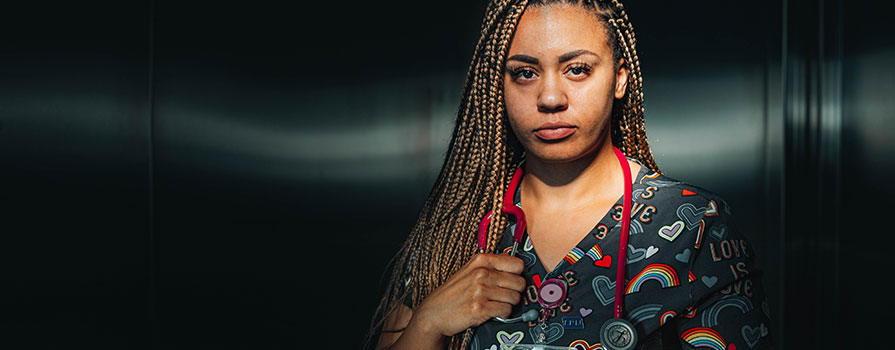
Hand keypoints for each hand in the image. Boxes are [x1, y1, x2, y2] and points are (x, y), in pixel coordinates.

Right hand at [408, 253, 526, 337]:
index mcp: (481, 260)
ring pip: (515, 298)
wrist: (434, 313)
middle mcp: (481, 273)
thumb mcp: (469, 270)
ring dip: (508, 304)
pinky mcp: (480, 308)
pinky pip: (507, 310)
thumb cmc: (452, 293)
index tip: (513, 279)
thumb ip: (491, 265)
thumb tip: (515, 264)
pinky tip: (492, 311)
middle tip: (505, 295)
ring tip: (496, 303)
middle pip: (519, 282)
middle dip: (515, 291)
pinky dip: (502, 314)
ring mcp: (481, 290)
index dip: (517, 274)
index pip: (518, 264)